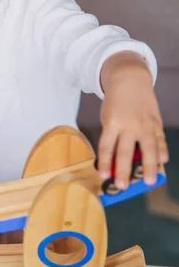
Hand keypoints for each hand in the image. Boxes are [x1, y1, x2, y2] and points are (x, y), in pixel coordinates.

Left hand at [98, 53, 168, 189]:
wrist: (130, 80)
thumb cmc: (115, 103)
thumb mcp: (108, 117)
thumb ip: (113, 137)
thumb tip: (117, 162)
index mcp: (112, 123)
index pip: (107, 146)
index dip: (105, 162)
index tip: (103, 177)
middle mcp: (128, 125)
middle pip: (125, 151)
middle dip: (124, 170)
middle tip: (122, 186)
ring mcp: (144, 124)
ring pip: (147, 148)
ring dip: (148, 166)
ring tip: (149, 181)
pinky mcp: (156, 122)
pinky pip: (159, 139)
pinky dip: (162, 150)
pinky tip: (163, 161)